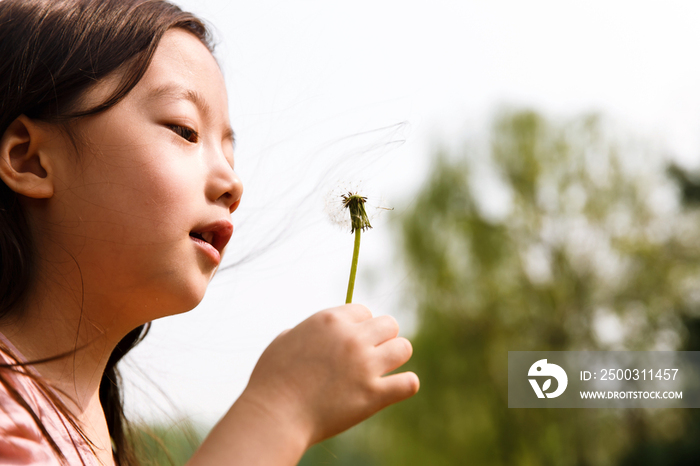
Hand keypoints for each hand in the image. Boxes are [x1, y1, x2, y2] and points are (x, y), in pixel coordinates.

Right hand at [239, 304, 418, 446]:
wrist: (274, 416)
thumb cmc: (272, 381)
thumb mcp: (283, 341)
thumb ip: (303, 331)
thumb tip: (310, 331)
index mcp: (330, 320)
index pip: (364, 311)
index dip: (359, 327)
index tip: (351, 342)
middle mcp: (351, 338)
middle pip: (389, 325)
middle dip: (381, 339)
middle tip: (370, 355)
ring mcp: (365, 366)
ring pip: (403, 348)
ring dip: (395, 358)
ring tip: (382, 370)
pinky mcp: (373, 395)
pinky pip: (409, 383)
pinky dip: (405, 385)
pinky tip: (394, 388)